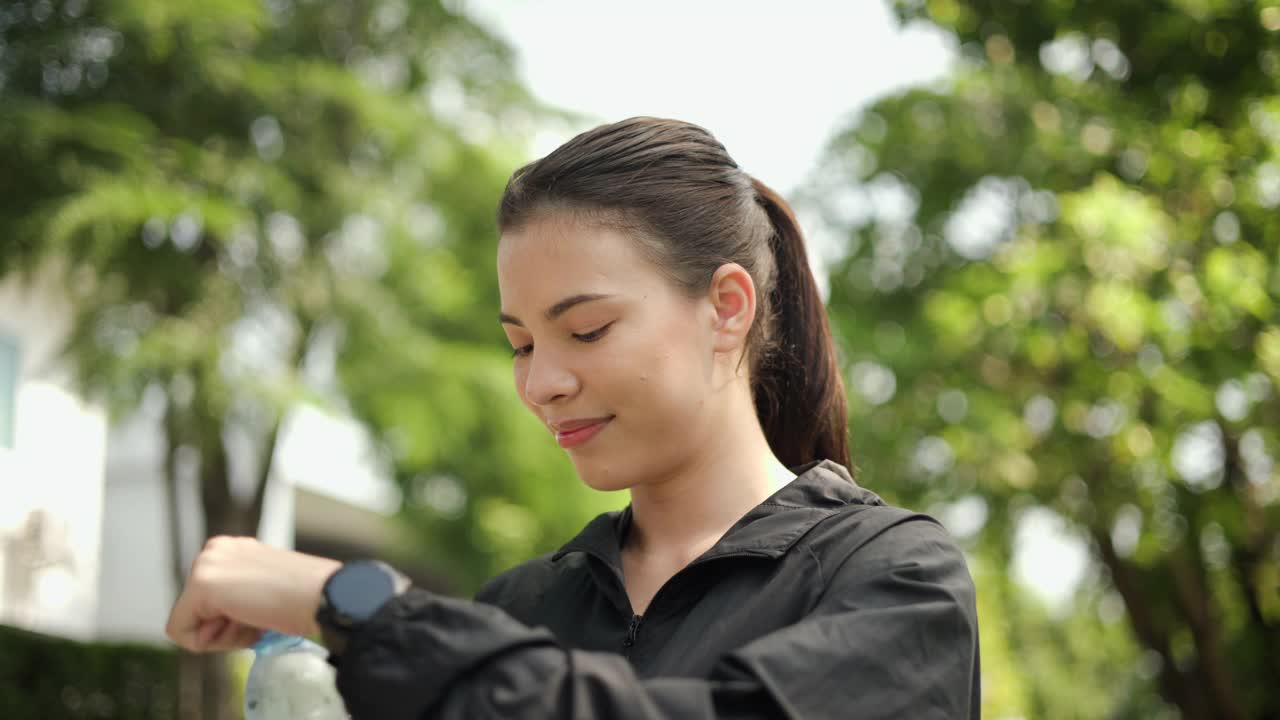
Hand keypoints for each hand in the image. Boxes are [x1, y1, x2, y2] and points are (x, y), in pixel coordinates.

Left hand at [165, 535, 341, 652]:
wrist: (325, 595)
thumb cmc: (308, 597)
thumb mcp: (265, 589)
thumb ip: (240, 595)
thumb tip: (225, 617)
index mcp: (231, 549)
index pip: (208, 601)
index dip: (232, 619)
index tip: (261, 612)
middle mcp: (215, 549)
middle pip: (195, 611)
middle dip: (225, 626)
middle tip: (259, 618)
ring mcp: (206, 564)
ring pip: (189, 622)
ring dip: (222, 634)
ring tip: (256, 618)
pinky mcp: (202, 584)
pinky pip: (180, 632)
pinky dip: (208, 642)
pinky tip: (242, 624)